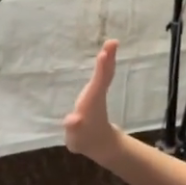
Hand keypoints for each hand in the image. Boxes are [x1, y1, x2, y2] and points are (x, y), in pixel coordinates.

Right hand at [64, 39, 119, 163]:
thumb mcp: (75, 136)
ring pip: (105, 73)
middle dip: (107, 59)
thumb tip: (73, 120)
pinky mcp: (97, 92)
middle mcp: (96, 95)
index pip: (98, 83)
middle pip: (104, 75)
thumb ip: (73, 127)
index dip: (101, 69)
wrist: (96, 143)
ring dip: (108, 59)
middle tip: (112, 42)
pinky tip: (106, 54)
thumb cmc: (82, 137)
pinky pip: (103, 75)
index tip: (104, 54)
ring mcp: (98, 93)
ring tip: (111, 44)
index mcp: (91, 103)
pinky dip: (105, 65)